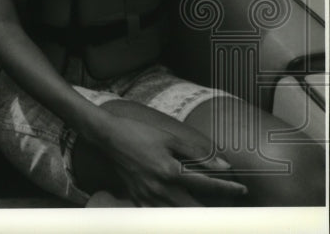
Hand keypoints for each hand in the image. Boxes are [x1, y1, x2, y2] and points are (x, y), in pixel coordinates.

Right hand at [100, 114, 247, 205]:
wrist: (108, 137)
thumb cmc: (138, 133)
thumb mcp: (169, 138)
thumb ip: (197, 153)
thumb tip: (223, 165)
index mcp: (170, 171)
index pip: (207, 185)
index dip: (228, 188)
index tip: (242, 189)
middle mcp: (160, 188)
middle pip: (196, 210)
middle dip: (215, 211)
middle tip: (229, 211)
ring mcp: (148, 197)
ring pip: (178, 217)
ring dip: (195, 216)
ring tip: (209, 213)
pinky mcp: (138, 201)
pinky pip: (160, 216)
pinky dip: (172, 217)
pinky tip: (180, 213)